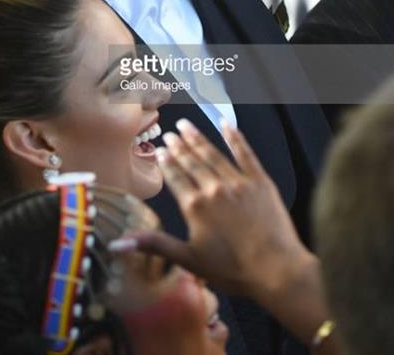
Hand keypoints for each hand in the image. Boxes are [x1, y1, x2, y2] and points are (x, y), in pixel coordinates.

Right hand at [110, 119, 330, 346]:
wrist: (276, 270)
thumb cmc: (233, 270)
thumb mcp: (188, 260)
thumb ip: (154, 244)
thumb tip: (118, 242)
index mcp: (195, 206)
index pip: (175, 177)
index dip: (166, 162)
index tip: (160, 149)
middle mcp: (214, 188)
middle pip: (192, 162)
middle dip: (179, 146)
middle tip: (170, 132)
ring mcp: (238, 182)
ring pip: (213, 154)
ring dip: (198, 138)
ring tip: (186, 125)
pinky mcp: (259, 181)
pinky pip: (244, 153)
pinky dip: (234, 137)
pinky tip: (226, 124)